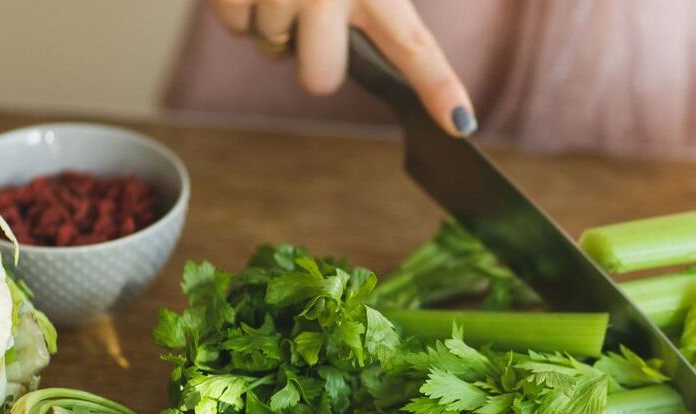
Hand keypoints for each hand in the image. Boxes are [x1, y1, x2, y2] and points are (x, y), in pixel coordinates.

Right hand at [210, 0, 475, 135]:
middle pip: (320, 79)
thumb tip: (391, 57)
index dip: (438, 87)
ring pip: (273, 48)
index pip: (414, 46)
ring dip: (273, 21)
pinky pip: (236, 26)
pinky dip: (240, 7)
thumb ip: (380, 8)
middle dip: (311, 61)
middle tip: (311, 23)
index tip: (459, 122)